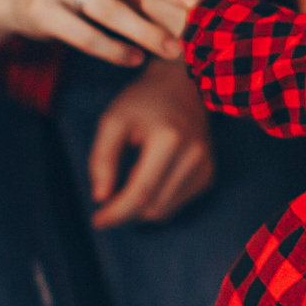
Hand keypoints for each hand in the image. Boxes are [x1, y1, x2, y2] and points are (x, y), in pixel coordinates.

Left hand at [88, 60, 216, 227]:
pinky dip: (157, 201)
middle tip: (107, 202)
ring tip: (126, 189)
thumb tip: (100, 197)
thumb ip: (102, 158)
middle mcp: (193, 156)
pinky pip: (177, 203)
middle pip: (153, 206)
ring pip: (165, 210)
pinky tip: (148, 181)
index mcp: (169, 140)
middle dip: (126, 212)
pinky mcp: (208, 174)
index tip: (97, 221)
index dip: (117, 212)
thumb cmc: (142, 100)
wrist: (182, 85)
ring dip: (141, 209)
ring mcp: (205, 166)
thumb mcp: (113, 120)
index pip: (141, 191)